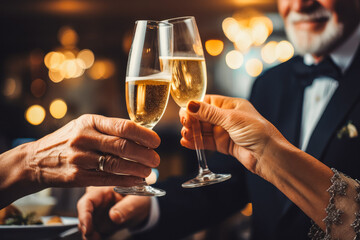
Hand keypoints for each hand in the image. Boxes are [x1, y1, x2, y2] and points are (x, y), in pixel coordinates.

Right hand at [26, 114, 160, 187]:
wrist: (36, 160)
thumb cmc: (67, 140)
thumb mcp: (84, 125)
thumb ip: (108, 128)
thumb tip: (140, 133)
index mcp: (90, 121)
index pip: (123, 126)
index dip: (144, 135)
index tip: (156, 142)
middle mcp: (84, 138)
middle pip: (123, 146)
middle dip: (145, 154)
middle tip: (156, 159)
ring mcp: (79, 158)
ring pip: (117, 164)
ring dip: (137, 169)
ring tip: (148, 171)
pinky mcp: (77, 176)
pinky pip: (107, 179)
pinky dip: (125, 181)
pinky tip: (136, 180)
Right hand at [77, 187, 150, 239]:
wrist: (139, 206)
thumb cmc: (138, 198)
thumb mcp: (137, 200)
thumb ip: (127, 207)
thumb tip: (114, 216)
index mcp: (104, 190)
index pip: (87, 201)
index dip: (84, 215)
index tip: (88, 228)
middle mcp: (96, 200)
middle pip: (83, 214)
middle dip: (86, 228)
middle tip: (94, 237)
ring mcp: (95, 212)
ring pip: (85, 225)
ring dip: (90, 234)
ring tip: (98, 238)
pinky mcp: (97, 222)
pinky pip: (91, 231)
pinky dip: (94, 236)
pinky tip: (100, 237)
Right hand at [179, 95, 282, 173]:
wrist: (268, 155)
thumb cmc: (257, 131)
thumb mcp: (231, 118)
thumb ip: (209, 113)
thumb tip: (190, 105)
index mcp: (231, 105)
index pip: (208, 102)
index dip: (195, 106)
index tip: (185, 111)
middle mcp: (227, 117)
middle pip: (203, 117)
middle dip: (192, 121)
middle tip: (184, 125)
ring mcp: (225, 132)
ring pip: (204, 130)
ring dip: (193, 132)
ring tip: (184, 135)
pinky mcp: (224, 145)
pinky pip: (206, 142)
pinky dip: (196, 142)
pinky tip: (186, 142)